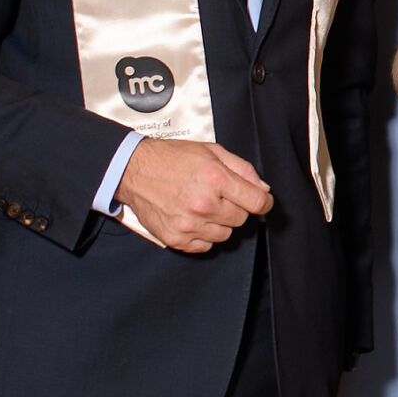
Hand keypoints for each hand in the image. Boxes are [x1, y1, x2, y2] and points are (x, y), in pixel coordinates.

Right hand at [113, 137, 275, 252]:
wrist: (133, 170)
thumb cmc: (170, 158)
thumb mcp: (211, 151)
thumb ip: (242, 169)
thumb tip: (262, 188)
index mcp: (215, 179)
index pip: (256, 202)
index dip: (264, 202)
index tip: (261, 201)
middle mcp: (203, 204)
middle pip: (241, 219)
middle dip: (235, 207)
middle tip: (218, 196)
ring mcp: (189, 224)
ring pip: (225, 235)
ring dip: (219, 222)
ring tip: (202, 205)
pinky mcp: (176, 238)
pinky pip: (205, 245)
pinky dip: (203, 235)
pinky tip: (192, 218)